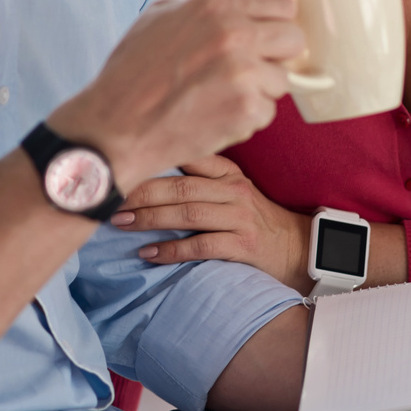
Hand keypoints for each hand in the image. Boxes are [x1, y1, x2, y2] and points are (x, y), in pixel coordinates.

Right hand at [49, 0, 304, 190]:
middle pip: (294, 38)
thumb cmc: (135, 70)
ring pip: (283, 79)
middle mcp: (234, 35)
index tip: (264, 33)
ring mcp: (243, 74)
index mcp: (216, 6)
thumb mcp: (166, 15)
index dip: (275, 19)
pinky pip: (268, 111)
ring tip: (222, 94)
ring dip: (260, 89)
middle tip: (248, 67)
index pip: (283, 0)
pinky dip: (247, 118)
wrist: (115, 126)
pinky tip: (216, 114)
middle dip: (276, 54)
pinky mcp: (245, 111)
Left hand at [111, 155, 313, 292]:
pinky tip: (148, 254)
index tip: (122, 162)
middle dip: (141, 192)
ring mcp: (240, 218)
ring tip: (121, 222)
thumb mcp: (234, 189)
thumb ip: (202, 177)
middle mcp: (234, 191)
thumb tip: (150, 169)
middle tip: (111, 198)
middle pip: (180, 186)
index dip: (154, 158)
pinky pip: (201, 245)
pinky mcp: (244, 246)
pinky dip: (171, 250)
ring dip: (150, 219)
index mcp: (229, 173)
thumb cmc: (255, 220)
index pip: (190, 156)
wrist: (299, 250)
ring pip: (187, 213)